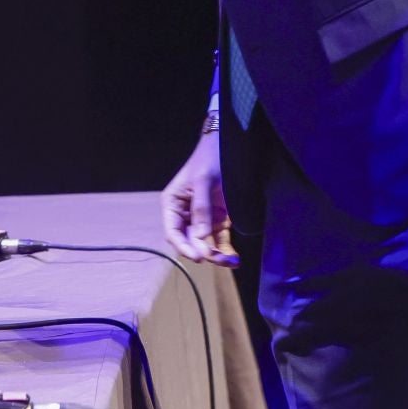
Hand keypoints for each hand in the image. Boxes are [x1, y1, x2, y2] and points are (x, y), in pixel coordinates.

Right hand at [161, 132, 238, 266]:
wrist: (227, 147)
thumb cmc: (209, 158)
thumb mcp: (203, 181)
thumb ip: (201, 209)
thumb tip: (201, 237)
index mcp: (173, 204)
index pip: (173, 232)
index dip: (183, 247)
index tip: (198, 256)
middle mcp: (185, 214)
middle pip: (190, 242)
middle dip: (203, 252)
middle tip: (218, 258)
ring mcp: (202, 219)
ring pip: (205, 245)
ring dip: (217, 255)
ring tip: (232, 261)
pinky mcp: (218, 220)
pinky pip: (220, 240)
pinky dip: (226, 250)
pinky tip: (234, 258)